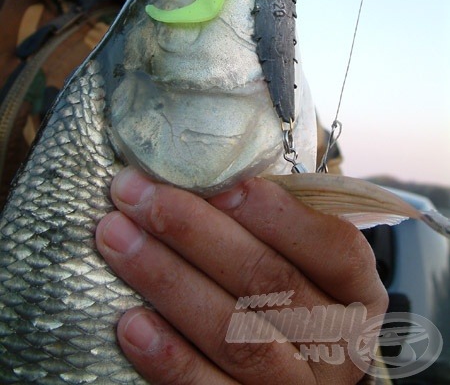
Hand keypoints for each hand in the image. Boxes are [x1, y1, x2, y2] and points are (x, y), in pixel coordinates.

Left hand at [96, 167, 387, 383]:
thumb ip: (275, 223)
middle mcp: (336, 344)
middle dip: (194, 231)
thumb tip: (205, 174)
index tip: (216, 184)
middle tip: (136, 194)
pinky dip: (169, 357)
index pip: (332, 246)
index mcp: (356, 291)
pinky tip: (131, 321)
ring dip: (167, 279)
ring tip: (115, 236)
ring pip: (233, 333)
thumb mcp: (304, 258)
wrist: (299, 371)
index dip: (277, 214)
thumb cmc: (293, 293)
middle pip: (268, 282)